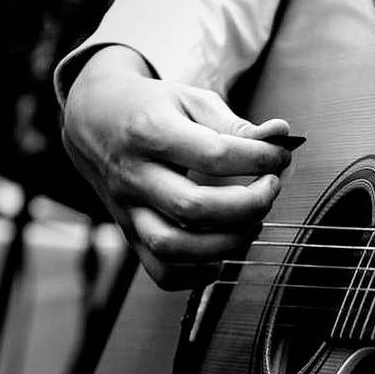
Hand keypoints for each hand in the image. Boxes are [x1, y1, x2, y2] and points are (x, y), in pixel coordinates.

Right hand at [62, 45, 292, 288]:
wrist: (93, 120)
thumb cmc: (151, 109)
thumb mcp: (191, 100)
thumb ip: (235, 123)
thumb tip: (281, 134)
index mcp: (151, 132)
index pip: (215, 155)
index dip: (260, 159)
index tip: (280, 156)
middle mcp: (134, 176)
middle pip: (193, 207)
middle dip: (249, 204)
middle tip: (271, 188)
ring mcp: (128, 210)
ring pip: (174, 247)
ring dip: (227, 243)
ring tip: (253, 223)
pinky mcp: (131, 234)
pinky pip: (162, 273)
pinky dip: (198, 273)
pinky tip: (221, 252)